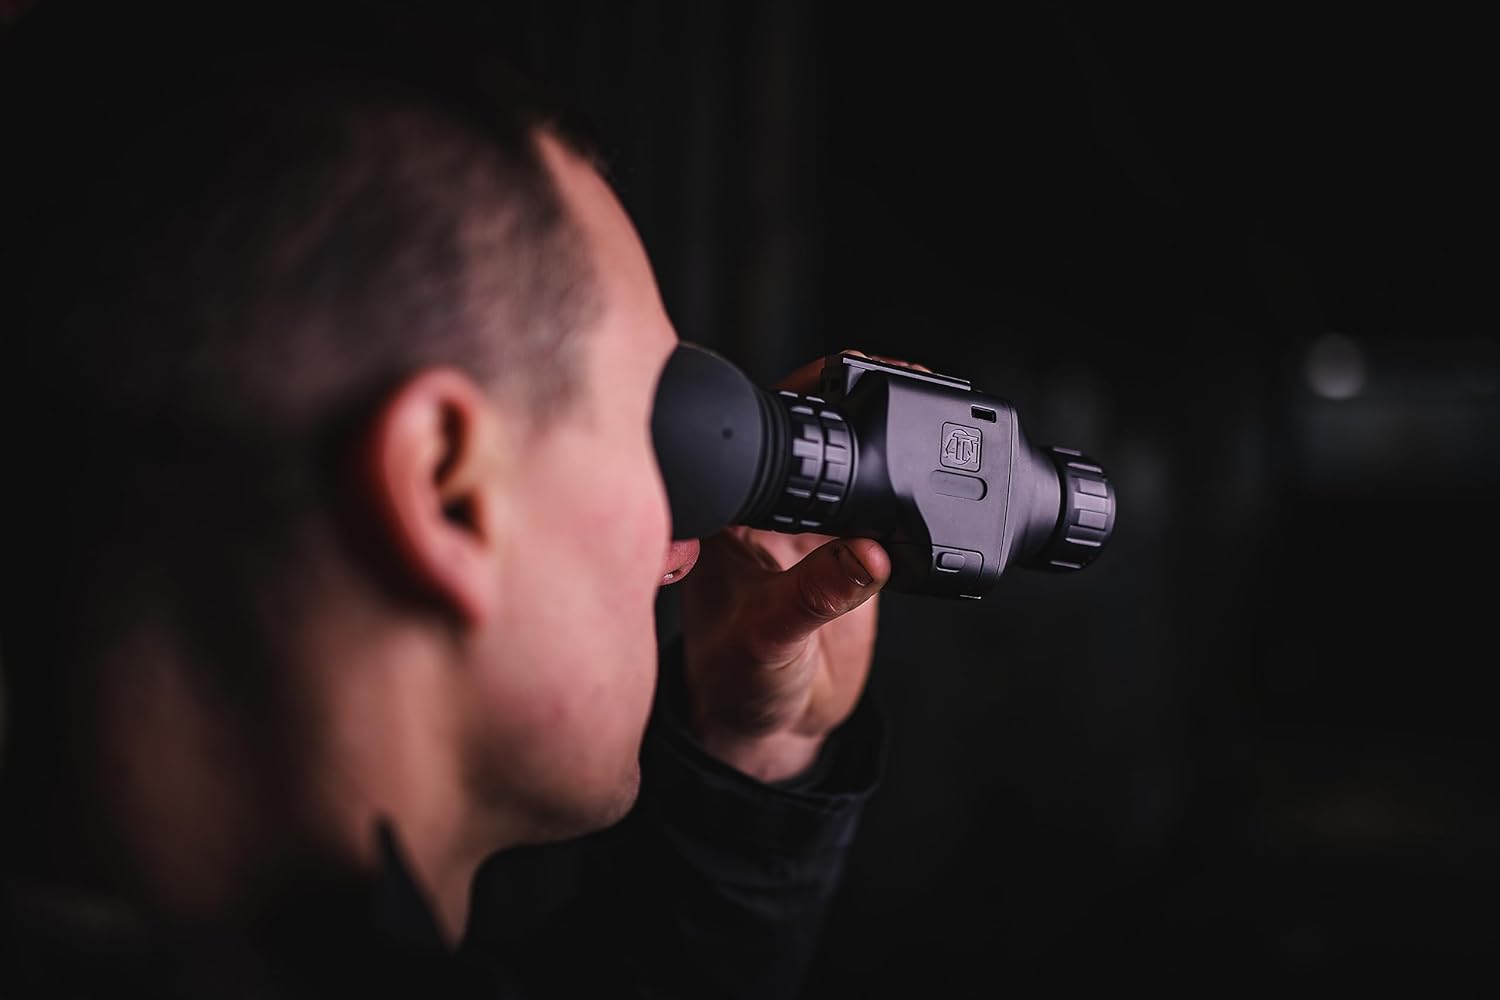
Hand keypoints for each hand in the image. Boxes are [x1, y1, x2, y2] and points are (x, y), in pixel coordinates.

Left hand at [677, 351, 925, 782]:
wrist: (771, 732)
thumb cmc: (738, 683)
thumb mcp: (771, 638)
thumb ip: (817, 595)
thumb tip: (869, 555)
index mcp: (734, 517)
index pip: (771, 434)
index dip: (808, 393)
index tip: (851, 371)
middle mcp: (772, 514)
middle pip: (820, 436)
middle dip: (862, 405)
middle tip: (912, 388)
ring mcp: (815, 534)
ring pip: (857, 472)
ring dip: (892, 452)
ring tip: (933, 433)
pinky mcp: (852, 559)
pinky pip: (886, 518)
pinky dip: (912, 503)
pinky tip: (936, 499)